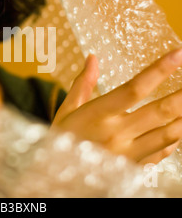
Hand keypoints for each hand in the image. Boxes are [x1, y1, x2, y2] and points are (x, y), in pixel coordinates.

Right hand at [52, 49, 181, 164]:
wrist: (58, 175)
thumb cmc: (62, 138)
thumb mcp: (67, 110)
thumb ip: (83, 83)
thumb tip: (92, 58)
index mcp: (98, 115)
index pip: (133, 89)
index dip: (158, 70)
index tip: (177, 54)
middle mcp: (116, 134)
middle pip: (159, 112)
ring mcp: (128, 154)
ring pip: (168, 133)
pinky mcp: (134, 167)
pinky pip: (163, 151)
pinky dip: (175, 137)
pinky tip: (178, 126)